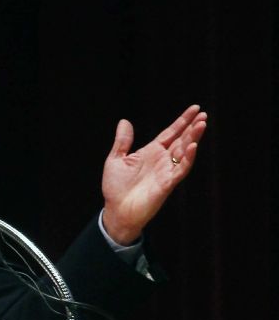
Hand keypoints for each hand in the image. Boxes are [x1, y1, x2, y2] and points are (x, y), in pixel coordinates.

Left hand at [101, 104, 207, 244]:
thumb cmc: (116, 188)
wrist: (116, 211)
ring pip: (184, 152)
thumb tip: (124, 121)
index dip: (182, 121)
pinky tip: (193, 146)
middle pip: (181, 140)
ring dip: (193, 138)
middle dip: (193, 127)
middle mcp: (162, 160)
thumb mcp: (115, 160)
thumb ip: (122, 141)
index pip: (170, 133)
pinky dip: (188, 158)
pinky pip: (181, 169)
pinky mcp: (167, 184)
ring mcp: (166, 171)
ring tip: (202, 124)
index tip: (195, 108)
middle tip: (204, 115)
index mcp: (151, 152)